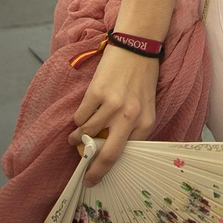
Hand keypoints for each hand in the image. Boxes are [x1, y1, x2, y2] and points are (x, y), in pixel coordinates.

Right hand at [69, 44, 159, 185]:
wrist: (136, 45)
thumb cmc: (141, 76)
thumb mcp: (144, 105)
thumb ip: (132, 126)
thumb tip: (109, 149)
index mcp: (146, 121)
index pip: (127, 154)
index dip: (110, 167)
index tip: (98, 175)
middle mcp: (130, 116)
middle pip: (109, 154)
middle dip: (94, 169)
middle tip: (85, 177)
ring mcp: (112, 105)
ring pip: (88, 134)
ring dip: (78, 138)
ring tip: (76, 136)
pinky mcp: (96, 93)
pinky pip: (80, 117)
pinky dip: (78, 120)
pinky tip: (81, 116)